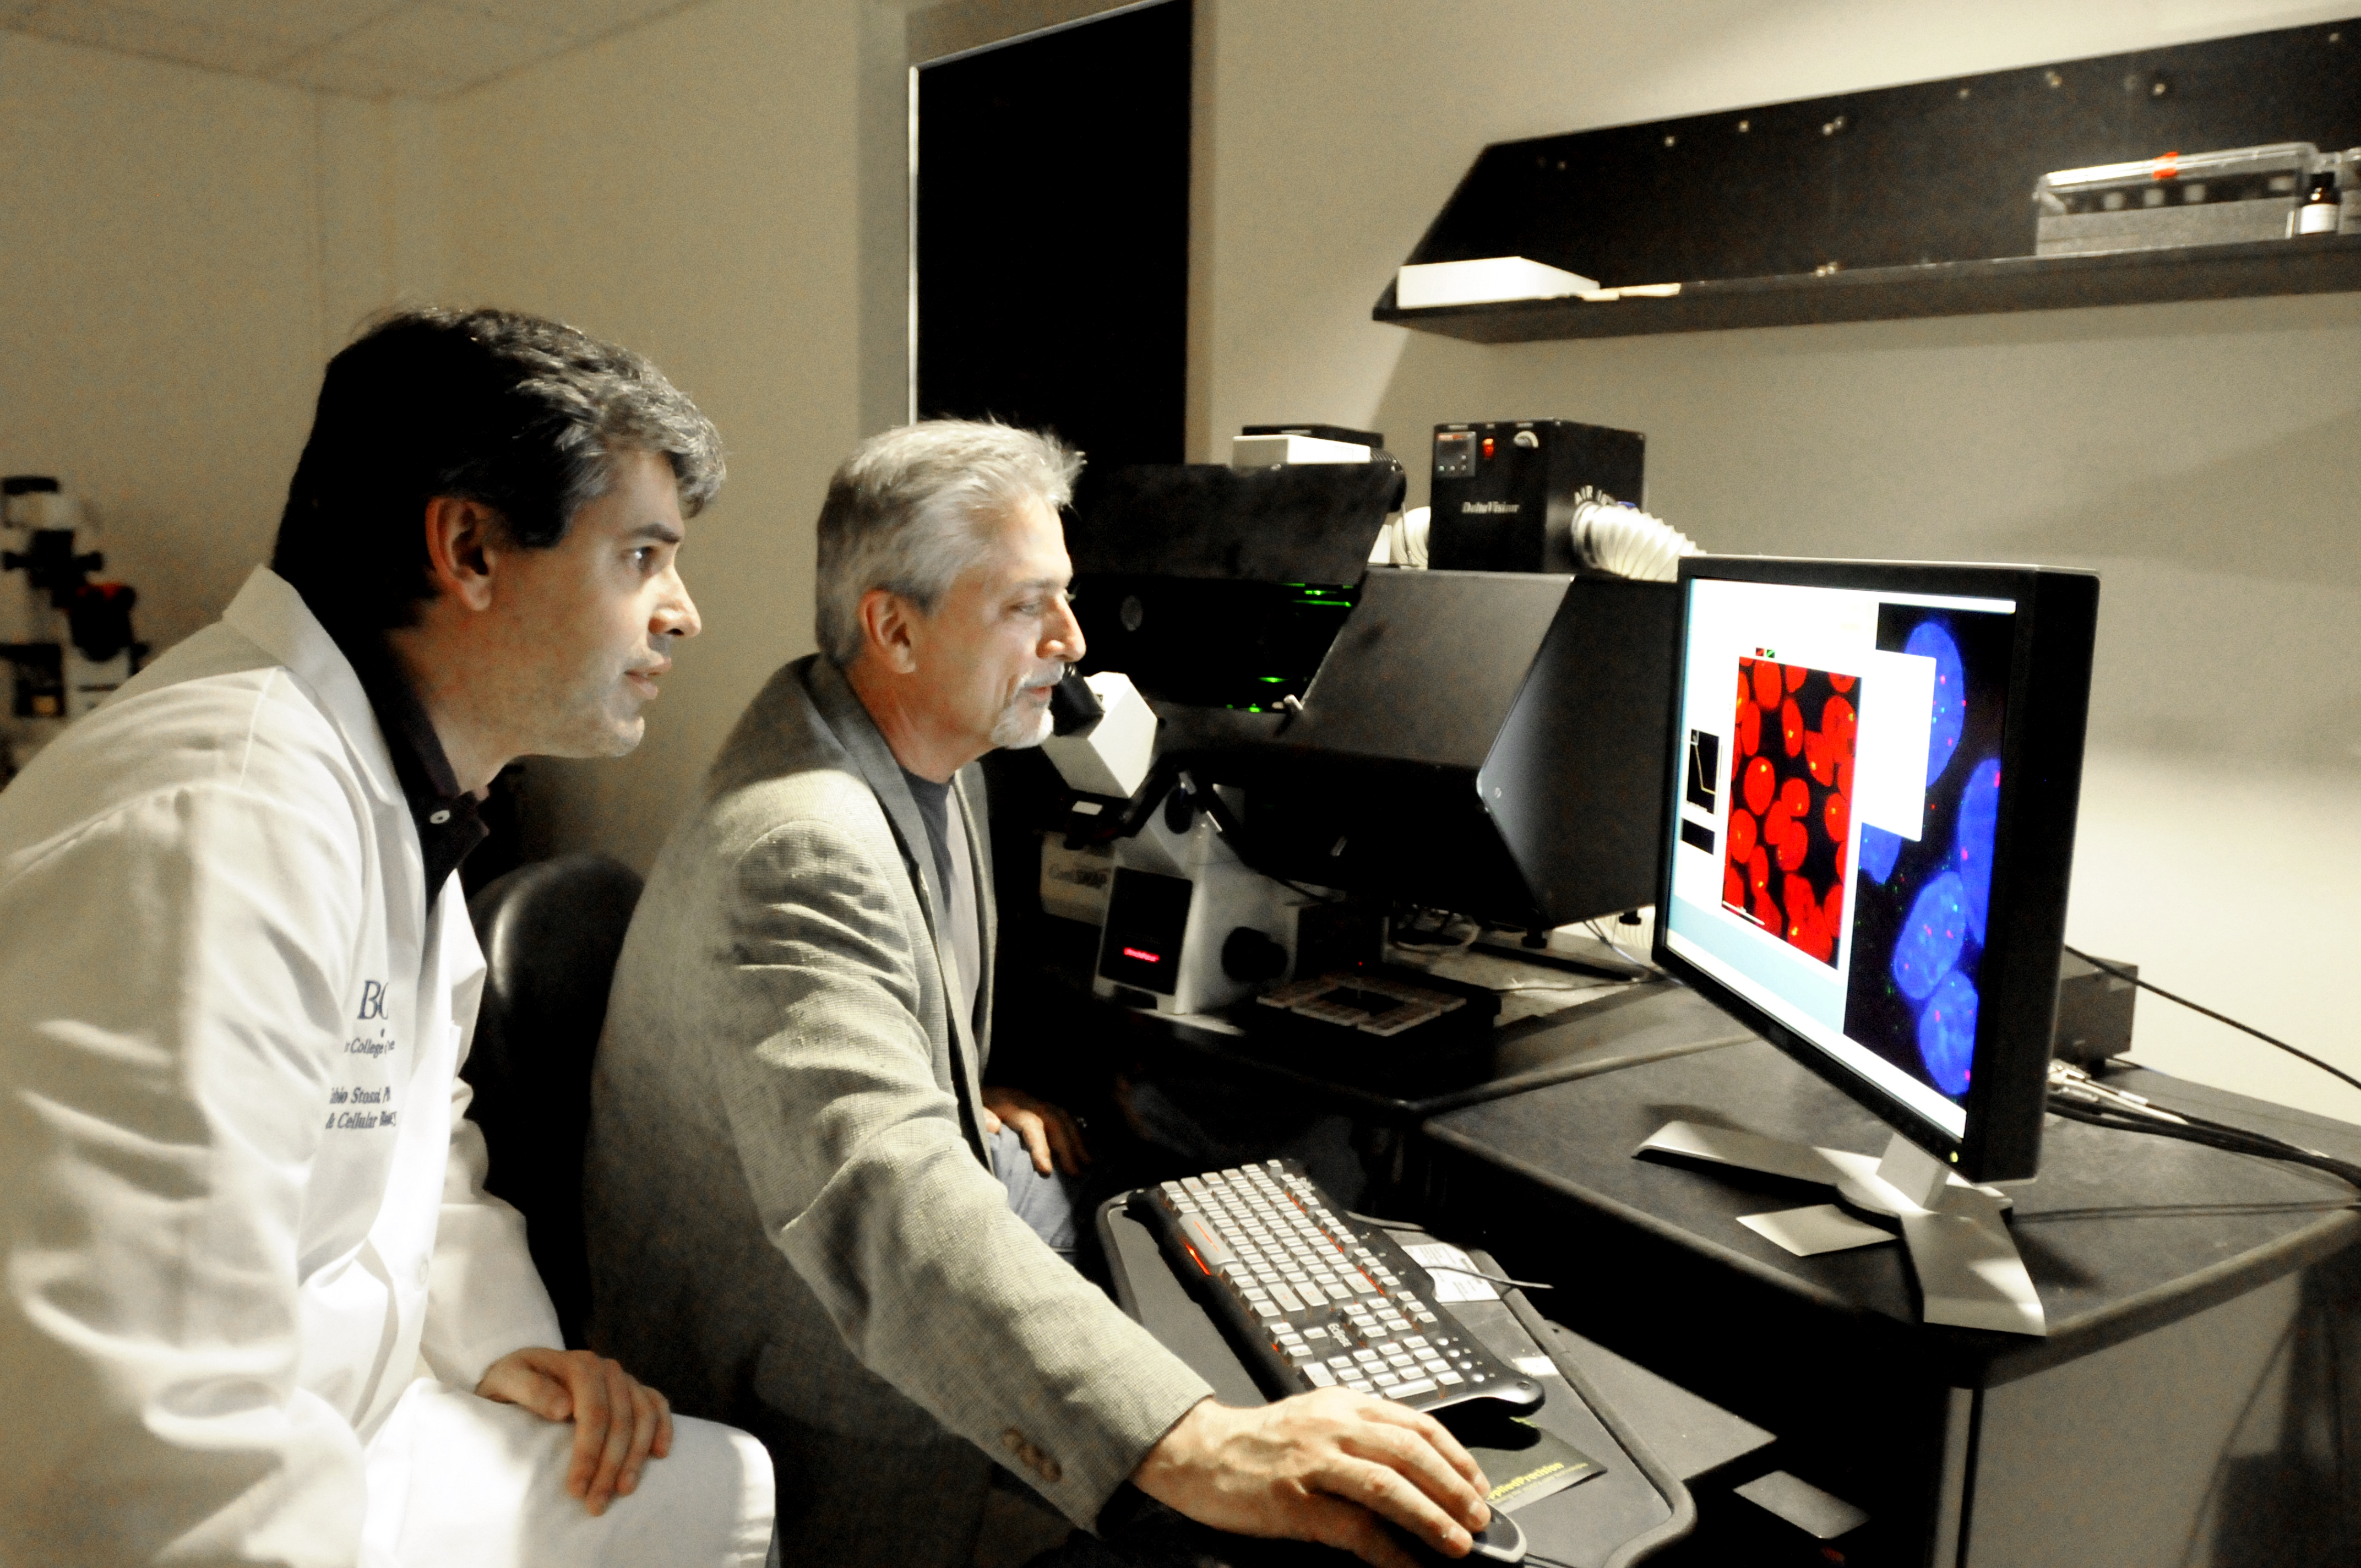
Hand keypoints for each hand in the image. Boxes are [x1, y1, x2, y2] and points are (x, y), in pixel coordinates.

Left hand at [475, 1347, 673, 1515]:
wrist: (519, 1372)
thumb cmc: (510, 1381)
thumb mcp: (507, 1379)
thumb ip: (531, 1390)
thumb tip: (564, 1409)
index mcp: (580, 1365)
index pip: (593, 1413)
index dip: (588, 1454)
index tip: (576, 1490)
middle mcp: (607, 1369)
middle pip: (620, 1421)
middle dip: (611, 1466)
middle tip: (596, 1504)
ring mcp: (622, 1379)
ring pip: (643, 1417)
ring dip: (637, 1457)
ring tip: (625, 1491)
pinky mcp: (631, 1389)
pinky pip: (656, 1405)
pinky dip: (663, 1428)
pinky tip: (659, 1454)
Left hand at [981, 1084, 1091, 1176]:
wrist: (974, 1085)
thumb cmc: (973, 1103)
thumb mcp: (971, 1107)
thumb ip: (981, 1116)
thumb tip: (994, 1126)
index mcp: (1010, 1104)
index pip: (1031, 1125)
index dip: (1040, 1148)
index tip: (1047, 1171)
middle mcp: (1028, 1101)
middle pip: (1055, 1122)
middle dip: (1068, 1147)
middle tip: (1077, 1172)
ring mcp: (1037, 1101)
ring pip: (1064, 1117)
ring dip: (1078, 1140)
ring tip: (1088, 1162)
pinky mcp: (1041, 1103)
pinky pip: (1065, 1115)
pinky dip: (1077, 1130)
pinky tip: (1087, 1145)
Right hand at [1131, 1391, 1490, 1567]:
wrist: (1199, 1451)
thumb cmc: (1260, 1442)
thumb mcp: (1316, 1419)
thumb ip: (1362, 1435)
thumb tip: (1419, 1470)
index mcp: (1344, 1403)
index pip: (1415, 1423)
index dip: (1455, 1455)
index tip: (1478, 1483)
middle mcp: (1332, 1426)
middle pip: (1409, 1452)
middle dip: (1453, 1487)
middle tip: (1479, 1517)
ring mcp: (1312, 1463)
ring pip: (1387, 1485)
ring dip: (1430, 1516)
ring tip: (1457, 1543)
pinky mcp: (1292, 1501)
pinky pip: (1352, 1527)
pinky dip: (1387, 1549)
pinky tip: (1407, 1564)